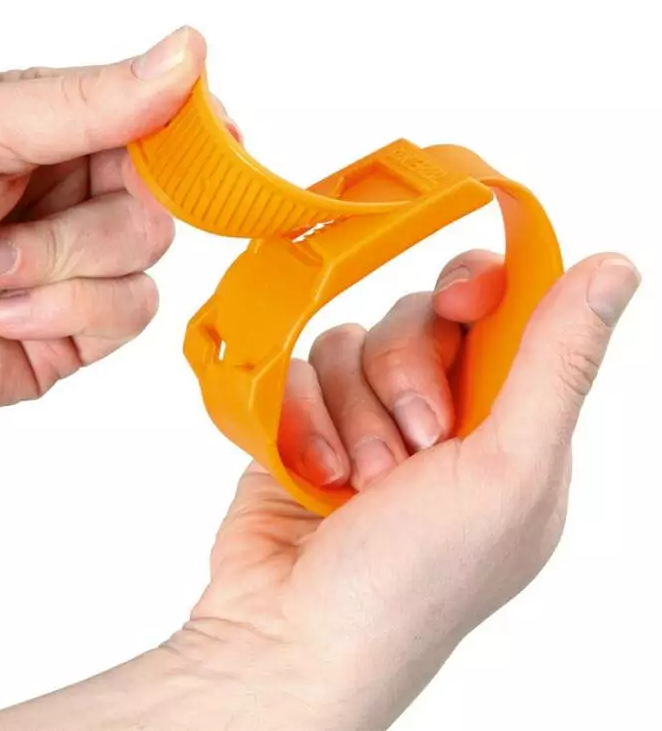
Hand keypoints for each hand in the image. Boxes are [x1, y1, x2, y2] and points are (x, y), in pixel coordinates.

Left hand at [0, 27, 237, 445]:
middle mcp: (60, 198)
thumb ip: (86, 103)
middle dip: (88, 223)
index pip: (151, 121)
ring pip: (146, 263)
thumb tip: (188, 55)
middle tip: (9, 224)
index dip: (191, 132)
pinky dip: (65, 315)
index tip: (222, 139)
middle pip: (158, 201)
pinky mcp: (63, 337)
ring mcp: (65, 271)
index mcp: (40, 129)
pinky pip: (124, 319)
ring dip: (63, 270)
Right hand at [0, 250, 639, 730]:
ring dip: (353, 412)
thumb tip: (612, 268)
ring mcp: (365, 424)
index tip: (463, 304)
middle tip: (417, 444)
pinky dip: (303, 420)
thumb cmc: (411, 582)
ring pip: (352, 342)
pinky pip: (297, 370)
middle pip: (420, 319)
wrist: (290, 635)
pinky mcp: (303, 427)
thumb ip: (557, 362)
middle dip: (408, 375)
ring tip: (357, 481)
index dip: (481, 292)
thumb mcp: (509, 471)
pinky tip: (312, 476)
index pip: (505, 317)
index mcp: (510, 435)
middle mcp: (440, 423)